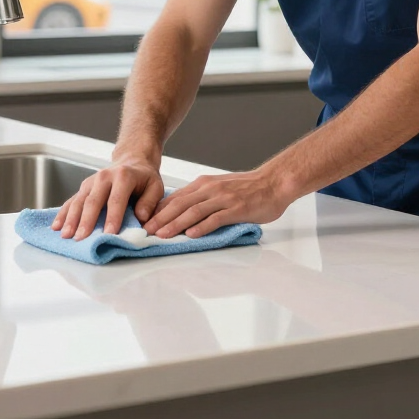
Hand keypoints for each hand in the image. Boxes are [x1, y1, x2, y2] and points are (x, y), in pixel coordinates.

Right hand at [52, 159, 163, 239]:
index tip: (109, 233)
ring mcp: (91, 182)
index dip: (113, 217)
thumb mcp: (155, 187)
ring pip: (78, 201)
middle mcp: (104, 177)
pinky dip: (62, 214)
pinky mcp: (83, 188)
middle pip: (93, 201)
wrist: (132, 161)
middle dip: (86, 221)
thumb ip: (150, 202)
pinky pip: (70, 201)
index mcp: (124, 176)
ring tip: (66, 236)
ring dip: (71, 219)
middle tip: (81, 238)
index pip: (116, 199)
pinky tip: (56, 226)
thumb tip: (141, 218)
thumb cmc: (144, 179)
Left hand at [143, 168, 289, 238]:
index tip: (145, 222)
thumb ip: (202, 197)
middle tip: (147, 232)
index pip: (176, 198)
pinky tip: (191, 234)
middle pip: (181, 204)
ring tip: (163, 235)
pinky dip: (202, 226)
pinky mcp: (236, 208)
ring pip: (194, 211)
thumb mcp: (219, 188)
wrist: (273, 182)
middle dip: (161, 219)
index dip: (159, 210)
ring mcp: (223, 198)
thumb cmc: (248, 188)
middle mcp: (210, 189)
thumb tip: (181, 211)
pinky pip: (216, 218)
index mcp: (204, 184)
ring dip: (176, 224)